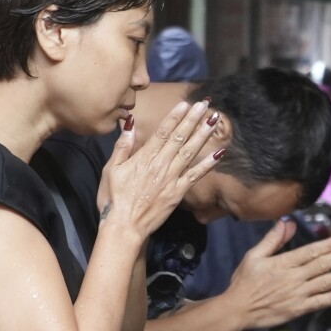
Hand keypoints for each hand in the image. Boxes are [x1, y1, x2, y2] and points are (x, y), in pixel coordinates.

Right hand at [98, 100, 222, 244]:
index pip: (162, 132)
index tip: (186, 104)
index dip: (175, 116)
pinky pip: (196, 175)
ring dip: (203, 135)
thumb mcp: (111, 169)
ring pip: (190, 152)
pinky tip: (220, 152)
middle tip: (204, 104)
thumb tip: (131, 122)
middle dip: (193, 119)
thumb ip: (123, 146)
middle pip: (179, 137)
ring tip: (214, 120)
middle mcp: (160, 165)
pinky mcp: (178, 193)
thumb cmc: (113, 199)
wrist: (124, 227)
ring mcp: (171, 179)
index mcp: (143, 158)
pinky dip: (208, 164)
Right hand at [224, 220, 330, 328]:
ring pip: (324, 283)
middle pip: (322, 265)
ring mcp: (296, 294)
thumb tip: (288, 221)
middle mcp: (293, 278)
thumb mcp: (254, 255)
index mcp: (283, 263)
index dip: (330, 245)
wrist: (237, 310)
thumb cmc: (245, 281)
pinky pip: (319, 303)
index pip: (312, 251)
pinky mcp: (297, 310)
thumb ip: (273, 239)